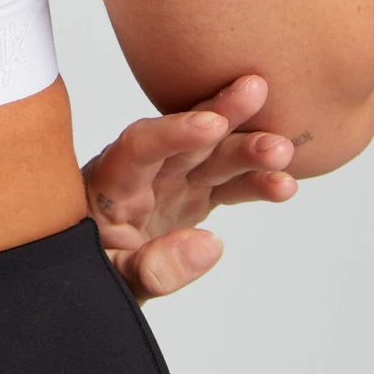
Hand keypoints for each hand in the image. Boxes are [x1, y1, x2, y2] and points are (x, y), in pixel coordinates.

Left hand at [82, 75, 298, 301]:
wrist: (89, 284)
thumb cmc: (89, 274)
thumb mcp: (111, 281)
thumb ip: (153, 268)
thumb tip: (210, 245)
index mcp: (110, 184)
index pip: (139, 146)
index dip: (174, 132)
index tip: (212, 124)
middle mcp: (142, 174)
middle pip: (183, 140)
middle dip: (221, 114)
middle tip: (256, 89)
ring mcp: (169, 184)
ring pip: (212, 158)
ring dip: (247, 149)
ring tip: (284, 148)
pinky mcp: (191, 198)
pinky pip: (226, 186)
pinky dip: (254, 184)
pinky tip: (284, 182)